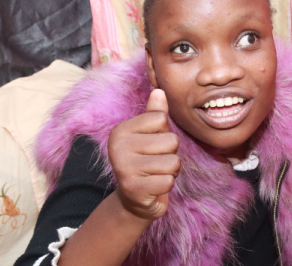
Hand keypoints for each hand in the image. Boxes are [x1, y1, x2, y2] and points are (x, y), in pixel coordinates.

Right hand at [107, 89, 180, 221]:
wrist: (135, 201)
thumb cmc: (146, 162)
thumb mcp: (149, 136)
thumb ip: (155, 114)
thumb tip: (160, 90)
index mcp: (121, 130)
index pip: (161, 119)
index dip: (165, 134)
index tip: (152, 146)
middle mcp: (118, 147)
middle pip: (171, 141)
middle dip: (170, 154)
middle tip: (155, 164)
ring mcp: (124, 169)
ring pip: (173, 162)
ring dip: (170, 171)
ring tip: (155, 175)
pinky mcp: (134, 189)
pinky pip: (169, 181)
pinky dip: (167, 185)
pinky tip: (154, 187)